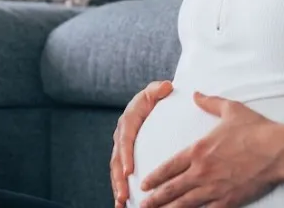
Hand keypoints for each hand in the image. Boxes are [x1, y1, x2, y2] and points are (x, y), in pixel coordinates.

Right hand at [111, 80, 174, 207]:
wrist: (152, 101)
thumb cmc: (156, 97)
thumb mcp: (156, 90)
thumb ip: (159, 89)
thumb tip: (167, 87)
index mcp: (128, 121)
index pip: (125, 139)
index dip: (125, 155)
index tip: (129, 171)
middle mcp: (121, 135)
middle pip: (116, 160)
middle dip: (119, 179)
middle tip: (123, 195)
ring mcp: (122, 148)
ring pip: (116, 170)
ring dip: (118, 187)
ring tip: (121, 203)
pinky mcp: (126, 156)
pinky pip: (122, 174)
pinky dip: (122, 188)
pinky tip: (124, 203)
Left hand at [138, 92, 283, 207]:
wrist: (278, 150)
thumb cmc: (256, 129)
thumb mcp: (230, 109)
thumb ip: (209, 103)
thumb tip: (196, 94)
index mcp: (198, 150)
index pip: (169, 167)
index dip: (155, 177)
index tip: (144, 184)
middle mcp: (201, 171)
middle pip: (171, 188)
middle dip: (155, 198)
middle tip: (142, 204)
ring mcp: (214, 188)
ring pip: (185, 203)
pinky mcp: (229, 200)